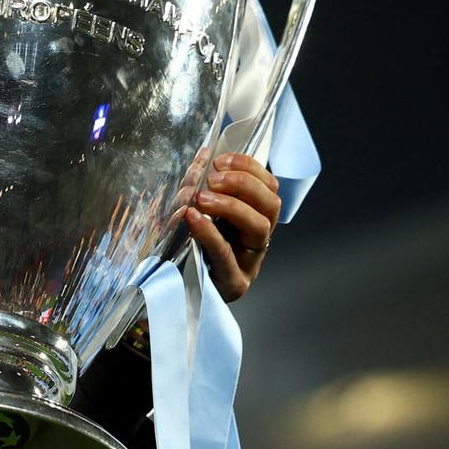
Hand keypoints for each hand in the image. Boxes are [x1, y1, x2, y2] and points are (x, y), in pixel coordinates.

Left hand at [182, 151, 280, 302]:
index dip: (249, 168)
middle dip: (243, 185)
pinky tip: (192, 218)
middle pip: (271, 205)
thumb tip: (202, 157)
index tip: (220, 160)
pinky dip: (209, 233)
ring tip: (200, 199)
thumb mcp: (198, 214)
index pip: (269, 186)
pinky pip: (226, 255)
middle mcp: (258, 238)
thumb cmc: (189, 247)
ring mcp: (249, 262)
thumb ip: (203, 189)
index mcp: (255, 217)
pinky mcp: (233, 283)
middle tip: (212, 179)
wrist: (177, 292)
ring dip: (231, 206)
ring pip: (259, 228)